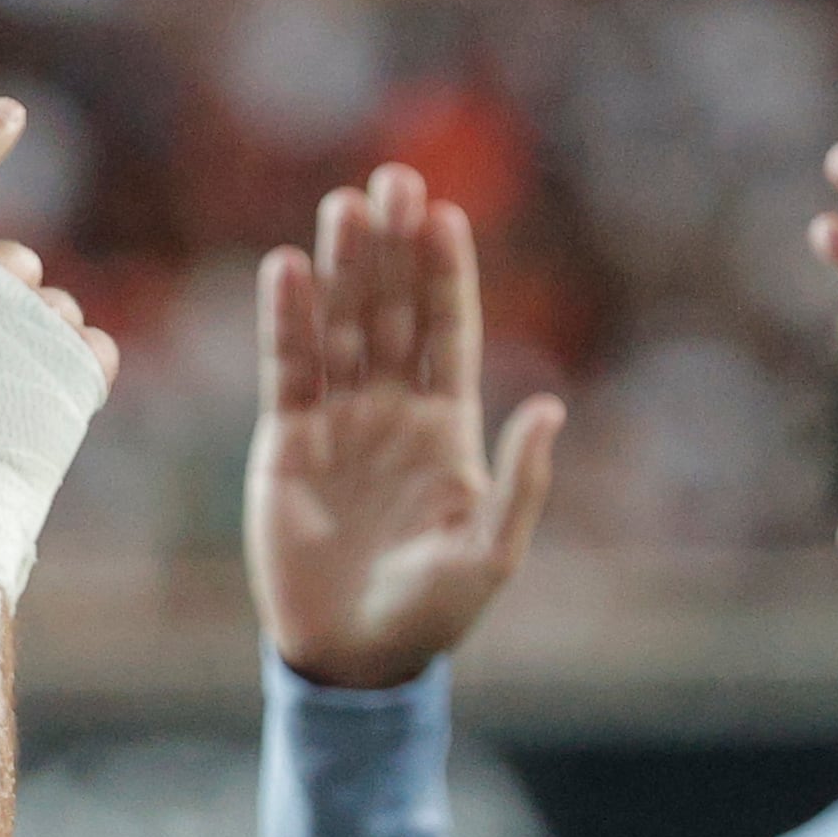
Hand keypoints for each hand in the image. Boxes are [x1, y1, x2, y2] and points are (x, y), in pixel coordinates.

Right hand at [0, 99, 118, 599]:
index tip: (8, 112)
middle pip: (13, 260)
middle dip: (3, 298)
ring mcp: (36, 320)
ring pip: (56, 306)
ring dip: (40, 341)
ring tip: (3, 404)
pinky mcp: (81, 361)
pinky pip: (95, 346)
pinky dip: (79, 372)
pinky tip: (45, 411)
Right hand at [245, 162, 563, 688]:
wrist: (352, 656)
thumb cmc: (430, 613)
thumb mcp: (489, 553)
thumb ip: (520, 481)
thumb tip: (550, 407)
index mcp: (448, 426)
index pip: (448, 332)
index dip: (447, 275)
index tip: (447, 216)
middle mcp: (392, 410)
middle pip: (393, 311)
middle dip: (394, 248)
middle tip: (394, 180)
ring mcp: (339, 421)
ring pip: (342, 327)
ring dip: (344, 267)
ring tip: (345, 206)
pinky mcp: (287, 442)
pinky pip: (288, 370)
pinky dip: (288, 321)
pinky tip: (289, 269)